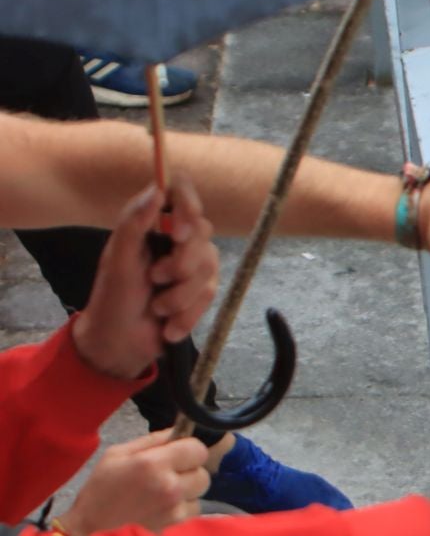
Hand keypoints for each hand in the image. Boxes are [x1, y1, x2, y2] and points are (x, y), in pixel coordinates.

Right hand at [58, 429, 210, 535]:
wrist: (90, 530)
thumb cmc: (100, 489)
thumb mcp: (118, 454)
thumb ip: (152, 441)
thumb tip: (179, 431)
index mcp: (154, 465)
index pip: (198, 449)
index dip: (189, 450)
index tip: (178, 454)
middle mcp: (170, 487)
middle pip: (203, 473)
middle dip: (189, 472)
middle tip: (169, 475)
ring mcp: (174, 510)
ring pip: (199, 493)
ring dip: (187, 491)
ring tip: (163, 494)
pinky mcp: (174, 527)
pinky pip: (192, 511)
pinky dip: (182, 509)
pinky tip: (162, 509)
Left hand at [71, 177, 218, 379]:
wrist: (120, 345)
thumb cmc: (112, 300)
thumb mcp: (119, 261)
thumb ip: (134, 223)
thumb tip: (158, 190)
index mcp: (150, 223)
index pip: (179, 191)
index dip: (188, 204)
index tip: (179, 232)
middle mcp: (174, 238)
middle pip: (202, 231)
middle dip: (181, 263)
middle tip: (156, 279)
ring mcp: (191, 262)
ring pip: (209, 264)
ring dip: (181, 294)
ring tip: (158, 309)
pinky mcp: (201, 289)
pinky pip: (211, 292)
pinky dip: (188, 313)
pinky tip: (169, 325)